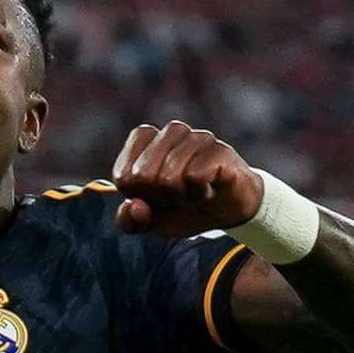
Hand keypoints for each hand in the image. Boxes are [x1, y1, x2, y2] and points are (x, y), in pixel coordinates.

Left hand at [110, 120, 265, 237]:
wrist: (229, 211)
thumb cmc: (185, 208)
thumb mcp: (151, 221)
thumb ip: (129, 221)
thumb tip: (134, 206)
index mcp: (145, 139)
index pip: (123, 174)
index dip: (138, 196)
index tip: (155, 196)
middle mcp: (171, 131)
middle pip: (144, 175)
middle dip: (159, 198)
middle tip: (177, 196)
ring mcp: (196, 137)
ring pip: (169, 177)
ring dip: (180, 197)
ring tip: (193, 192)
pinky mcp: (219, 150)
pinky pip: (194, 178)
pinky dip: (198, 194)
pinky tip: (208, 190)